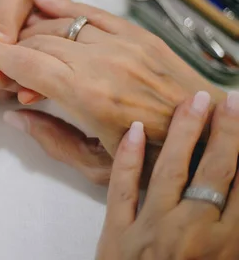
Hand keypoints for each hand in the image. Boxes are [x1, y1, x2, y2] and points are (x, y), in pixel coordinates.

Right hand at [0, 0, 224, 154]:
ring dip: (29, 33)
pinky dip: (60, 5)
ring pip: (59, 26)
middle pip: (37, 42)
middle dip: (4, 48)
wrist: (208, 132)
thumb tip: (14, 114)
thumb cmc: (153, 156)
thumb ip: (51, 140)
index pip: (25, 64)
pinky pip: (90, 11)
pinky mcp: (137, 33)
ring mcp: (122, 43)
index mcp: (89, 96)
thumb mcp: (98, 166)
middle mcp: (102, 61)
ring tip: (12, 44)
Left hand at [97, 92, 238, 259]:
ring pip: (170, 170)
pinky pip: (120, 188)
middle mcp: (193, 232)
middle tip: (232, 99)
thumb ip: (234, 230)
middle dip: (227, 132)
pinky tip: (135, 130)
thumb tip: (235, 197)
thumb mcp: (228, 259)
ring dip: (184, 132)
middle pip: (216, 172)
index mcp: (228, 246)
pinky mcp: (117, 232)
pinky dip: (126, 158)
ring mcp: (151, 228)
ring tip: (193, 101)